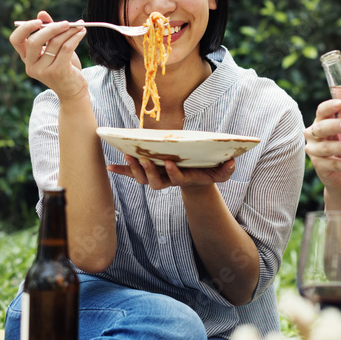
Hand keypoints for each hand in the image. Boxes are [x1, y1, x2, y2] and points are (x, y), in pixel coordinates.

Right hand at [9, 11, 86, 98]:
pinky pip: (66, 48)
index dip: (24, 28)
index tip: (39, 21)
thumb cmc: (63, 66)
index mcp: (27, 58)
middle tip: (66, 23)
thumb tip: (42, 13)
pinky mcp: (58, 72)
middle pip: (34, 41)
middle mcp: (31, 65)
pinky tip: (82, 32)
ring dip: (69, 31)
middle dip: (51, 29)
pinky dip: (75, 38)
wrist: (73, 90)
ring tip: (79, 26)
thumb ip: (48, 31)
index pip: (15, 40)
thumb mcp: (54, 48)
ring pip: (54, 43)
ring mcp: (43, 70)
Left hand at [108, 155, 235, 189]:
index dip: (173, 173)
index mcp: (184, 179)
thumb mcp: (220, 173)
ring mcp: (157, 177)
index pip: (176, 179)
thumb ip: (227, 170)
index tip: (169, 163)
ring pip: (143, 178)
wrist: (196, 178)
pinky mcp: (149, 173)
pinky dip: (121, 171)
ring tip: (127, 157)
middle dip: (148, 171)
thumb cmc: (208, 172)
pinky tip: (109, 167)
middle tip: (142, 160)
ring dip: (133, 169)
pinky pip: (133, 174)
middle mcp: (168, 180)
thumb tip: (232, 162)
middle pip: (155, 182)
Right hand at [304, 99, 340, 196]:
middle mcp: (314, 136)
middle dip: (335, 126)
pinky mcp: (319, 166)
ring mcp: (315, 151)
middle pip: (321, 128)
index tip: (340, 104)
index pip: (322, 111)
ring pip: (326, 147)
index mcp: (323, 123)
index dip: (329, 107)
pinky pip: (329, 165)